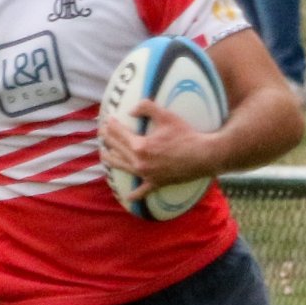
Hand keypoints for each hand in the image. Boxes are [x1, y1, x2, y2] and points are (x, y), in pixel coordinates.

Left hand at [99, 99, 217, 201]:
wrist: (203, 156)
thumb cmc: (186, 134)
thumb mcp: (166, 116)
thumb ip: (146, 107)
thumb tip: (130, 110)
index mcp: (139, 145)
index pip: (119, 133)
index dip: (111, 125)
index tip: (106, 120)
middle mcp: (139, 162)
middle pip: (117, 149)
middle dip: (108, 139)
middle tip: (102, 132)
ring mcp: (146, 174)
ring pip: (122, 167)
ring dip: (111, 160)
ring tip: (103, 155)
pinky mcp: (156, 183)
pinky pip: (142, 191)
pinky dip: (135, 195)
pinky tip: (127, 197)